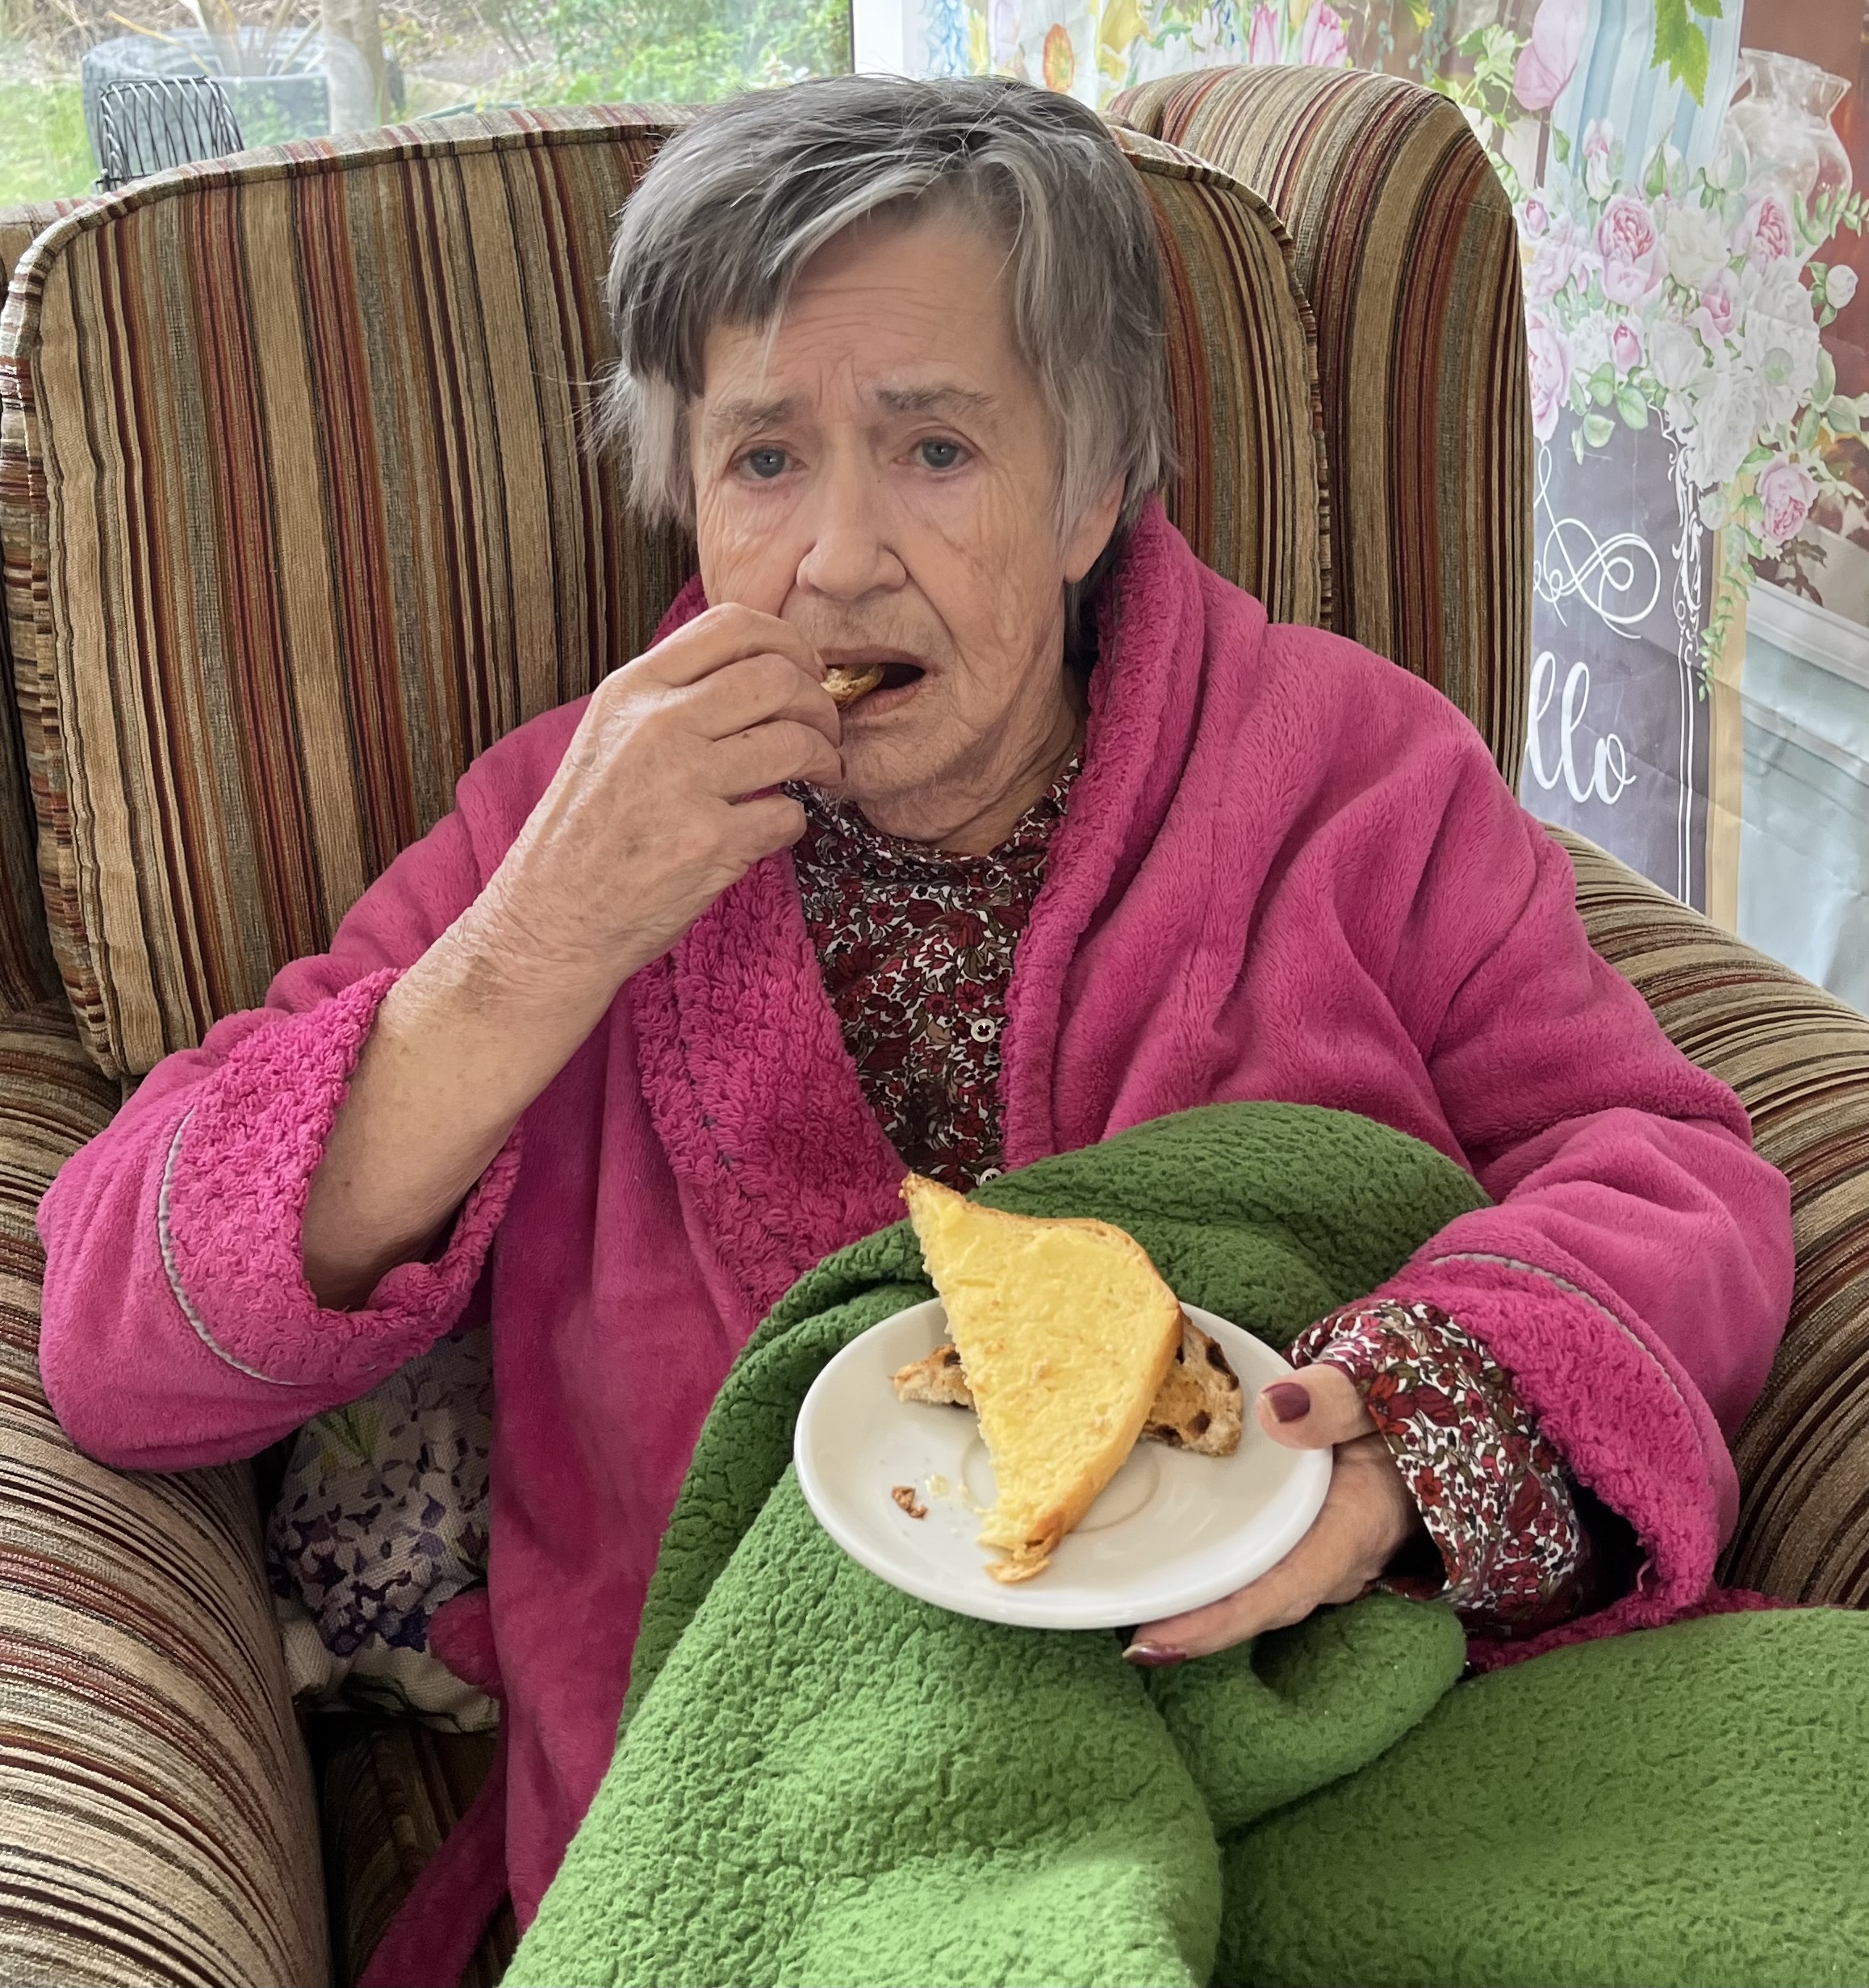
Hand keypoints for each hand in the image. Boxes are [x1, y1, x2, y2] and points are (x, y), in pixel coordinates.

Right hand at [468, 603, 842, 997]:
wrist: (553, 917)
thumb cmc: (586, 832)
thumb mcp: (608, 737)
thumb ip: (670, 699)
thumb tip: (753, 671)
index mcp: (634, 691)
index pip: (732, 626)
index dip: (789, 641)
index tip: (806, 669)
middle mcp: (659, 726)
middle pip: (778, 677)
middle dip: (820, 703)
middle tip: (824, 731)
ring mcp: (686, 784)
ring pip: (796, 741)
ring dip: (824, 758)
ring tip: (818, 775)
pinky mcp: (711, 844)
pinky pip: (789, 814)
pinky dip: (796, 821)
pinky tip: (773, 828)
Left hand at [1124, 1363, 1424, 1664]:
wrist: (1422, 1402)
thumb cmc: (1397, 1394)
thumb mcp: (1376, 1385)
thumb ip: (1336, 1396)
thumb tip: (1279, 1409)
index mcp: (1358, 1524)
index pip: (1283, 1591)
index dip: (1219, 1621)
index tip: (1154, 1643)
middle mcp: (1338, 1557)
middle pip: (1258, 1604)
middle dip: (1193, 1625)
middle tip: (1120, 1632)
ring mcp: (1321, 1556)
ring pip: (1254, 1591)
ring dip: (1197, 1602)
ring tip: (1125, 1608)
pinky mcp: (1301, 1541)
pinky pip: (1253, 1569)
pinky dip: (1209, 1575)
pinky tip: (1158, 1570)